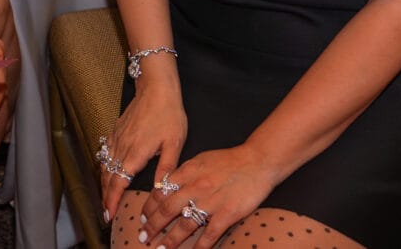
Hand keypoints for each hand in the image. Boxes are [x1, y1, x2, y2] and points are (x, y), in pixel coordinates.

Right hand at [99, 76, 184, 220]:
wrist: (156, 88)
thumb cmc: (168, 115)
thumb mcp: (174, 143)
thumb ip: (166, 168)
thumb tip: (161, 191)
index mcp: (135, 153)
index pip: (119, 182)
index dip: (112, 199)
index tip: (109, 213)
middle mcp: (122, 147)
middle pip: (108, 177)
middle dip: (105, 196)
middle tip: (105, 213)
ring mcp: (116, 138)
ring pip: (105, 165)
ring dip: (104, 183)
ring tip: (105, 198)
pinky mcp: (116, 131)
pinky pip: (105, 153)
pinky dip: (104, 167)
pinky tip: (107, 172)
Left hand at [139, 142, 279, 247]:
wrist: (257, 161)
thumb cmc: (229, 160)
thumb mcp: (200, 160)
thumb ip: (183, 173)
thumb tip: (166, 184)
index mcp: (187, 172)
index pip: (161, 191)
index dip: (149, 206)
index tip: (143, 216)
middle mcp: (195, 187)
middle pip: (167, 210)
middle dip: (152, 225)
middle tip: (143, 236)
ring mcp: (211, 202)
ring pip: (184, 225)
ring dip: (170, 239)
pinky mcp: (227, 214)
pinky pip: (210, 234)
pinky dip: (200, 246)